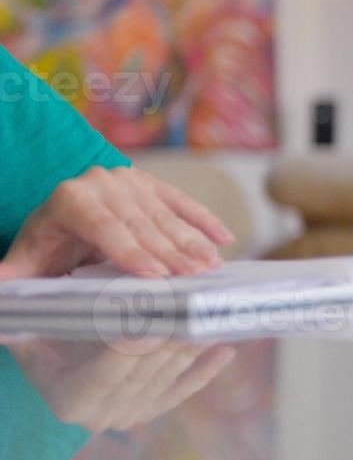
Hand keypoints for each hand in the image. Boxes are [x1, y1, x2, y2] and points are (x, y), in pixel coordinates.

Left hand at [0, 166, 233, 279]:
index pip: (105, 227)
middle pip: (141, 223)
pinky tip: (223, 240)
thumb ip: (7, 280)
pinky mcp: (152, 184)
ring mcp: (130, 180)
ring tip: (211, 266)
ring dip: (192, 242)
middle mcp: (101, 182)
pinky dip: (204, 221)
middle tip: (194, 276)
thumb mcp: (24, 266)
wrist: (61, 221)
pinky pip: (182, 203)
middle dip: (169, 252)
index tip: (154, 276)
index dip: (130, 252)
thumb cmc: (45, 251)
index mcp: (70, 198)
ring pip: (164, 215)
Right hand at [5, 337, 235, 431]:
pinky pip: (184, 389)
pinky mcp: (153, 410)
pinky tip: (226, 348)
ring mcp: (131, 416)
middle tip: (197, 310)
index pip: (109, 368)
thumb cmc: (43, 343)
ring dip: (194, 347)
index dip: (135, 345)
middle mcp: (102, 415)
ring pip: (169, 375)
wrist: (60, 371)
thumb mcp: (29, 336)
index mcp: (71, 399)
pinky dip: (207, 369)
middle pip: (145, 370)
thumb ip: (18, 326)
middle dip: (174, 337)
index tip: (159, 322)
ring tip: (215, 320)